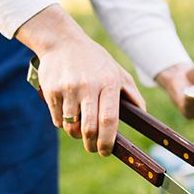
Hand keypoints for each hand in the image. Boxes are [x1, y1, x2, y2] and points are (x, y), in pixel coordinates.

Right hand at [16, 5, 144, 156]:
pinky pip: (57, 120)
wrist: (62, 41)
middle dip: (92, 145)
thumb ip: (132, 94)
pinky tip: (68, 115)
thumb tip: (143, 115)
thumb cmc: (95, 60)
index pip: (109, 120)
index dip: (108, 141)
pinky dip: (63, 124)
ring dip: (76, 134)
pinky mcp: (50, 91)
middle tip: (94, 149)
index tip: (107, 151)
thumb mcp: (118, 72)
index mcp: (108, 84)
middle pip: (89, 128)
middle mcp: (88, 87)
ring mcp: (68, 89)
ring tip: (81, 130)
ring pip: (71, 127)